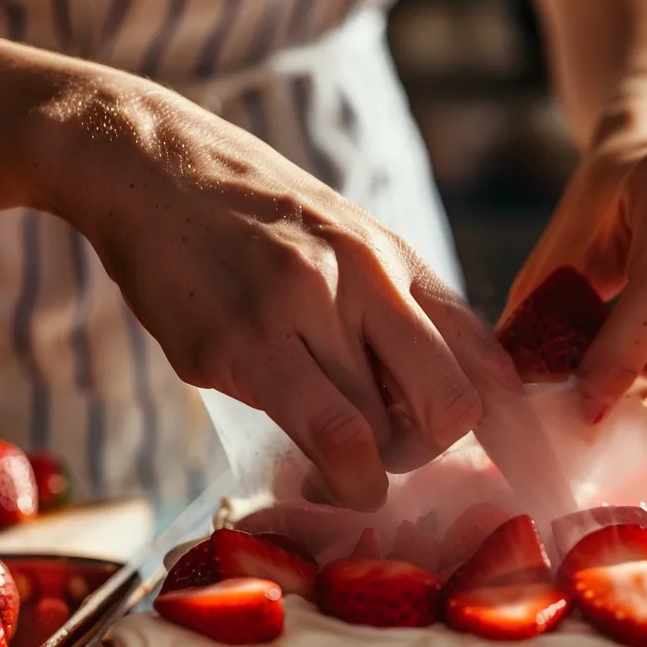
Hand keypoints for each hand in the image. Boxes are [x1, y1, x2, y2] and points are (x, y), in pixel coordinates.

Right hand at [39, 78, 518, 510]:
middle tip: (391, 456)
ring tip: (339, 465)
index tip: (465, 451)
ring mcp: (304, 307)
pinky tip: (320, 481)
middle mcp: (365, 276)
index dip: (492, 423)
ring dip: (371, 471)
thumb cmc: (253, 220)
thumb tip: (441, 399)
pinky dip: (340, 480)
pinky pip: (328, 434)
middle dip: (430, 452)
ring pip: (385, 431)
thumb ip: (394, 308)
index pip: (484, 353)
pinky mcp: (241, 344)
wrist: (153, 166)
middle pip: (452, 402)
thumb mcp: (346, 242)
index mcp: (396, 257)